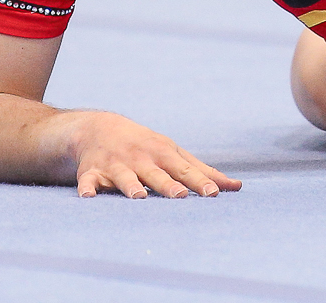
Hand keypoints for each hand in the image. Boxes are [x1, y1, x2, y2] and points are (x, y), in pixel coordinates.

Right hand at [67, 110, 240, 196]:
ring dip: (131, 186)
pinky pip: (88, 181)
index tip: (214, 194)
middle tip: (180, 196)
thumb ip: (203, 171)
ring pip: (124, 177)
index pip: (184, 170)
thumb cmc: (146, 147)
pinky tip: (89, 197)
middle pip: (156, 174)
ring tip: (139, 196)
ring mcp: (116, 165)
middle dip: (167, 184)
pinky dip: (87, 188)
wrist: (98, 128)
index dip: (198, 182)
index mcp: (162, 154)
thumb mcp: (174, 153)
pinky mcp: (92, 172)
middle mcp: (140, 159)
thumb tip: (237, 187)